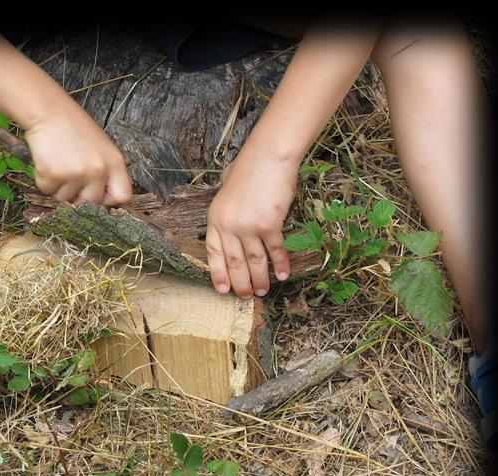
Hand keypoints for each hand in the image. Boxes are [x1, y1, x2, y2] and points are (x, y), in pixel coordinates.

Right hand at [25, 107, 131, 206]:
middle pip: (91, 203)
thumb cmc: (74, 127)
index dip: (108, 199)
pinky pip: (48, 190)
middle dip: (78, 195)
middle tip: (70, 175)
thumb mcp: (101, 147)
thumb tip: (101, 199)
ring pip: (66, 199)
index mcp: (115, 162)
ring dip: (59, 187)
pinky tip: (47, 161)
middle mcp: (99, 170)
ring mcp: (77, 173)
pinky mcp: (54, 175)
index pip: (122, 196)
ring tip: (59, 162)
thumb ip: (106, 171)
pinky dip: (44, 180)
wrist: (48, 111)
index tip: (98, 194)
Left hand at [206, 152, 297, 297]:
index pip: (213, 253)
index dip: (218, 274)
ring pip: (254, 261)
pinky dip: (280, 265)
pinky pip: (275, 250)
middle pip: (234, 262)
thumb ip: (227, 211)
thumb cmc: (249, 169)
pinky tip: (283, 275)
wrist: (267, 157)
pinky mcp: (269, 225)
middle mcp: (229, 226)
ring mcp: (248, 227)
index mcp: (215, 218)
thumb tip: (232, 223)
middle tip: (247, 297)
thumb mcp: (226, 190)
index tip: (223, 290)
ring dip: (260, 279)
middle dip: (241, 283)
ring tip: (263, 291)